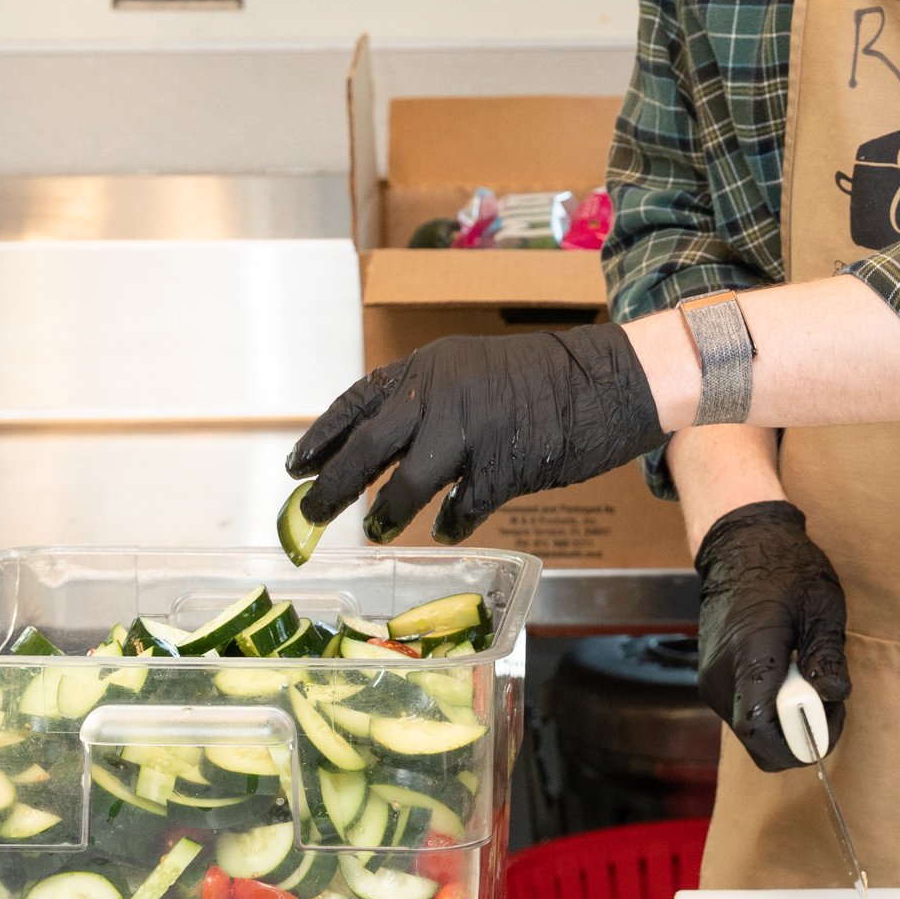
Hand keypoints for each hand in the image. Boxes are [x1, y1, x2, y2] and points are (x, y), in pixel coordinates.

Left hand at [287, 324, 667, 544]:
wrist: (605, 380)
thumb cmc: (539, 378)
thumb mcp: (469, 370)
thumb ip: (424, 402)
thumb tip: (374, 450)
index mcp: (429, 367)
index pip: (358, 402)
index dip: (323, 437)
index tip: (294, 467)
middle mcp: (442, 393)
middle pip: (368, 447)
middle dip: (334, 486)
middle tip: (309, 515)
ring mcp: (472, 431)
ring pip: (408, 484)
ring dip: (388, 514)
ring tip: (376, 531)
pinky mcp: (503, 468)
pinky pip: (461, 508)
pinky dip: (449, 523)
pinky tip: (446, 529)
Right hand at [694, 499, 849, 774]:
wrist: (739, 543)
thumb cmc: (784, 567)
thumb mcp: (820, 606)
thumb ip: (827, 656)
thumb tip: (834, 695)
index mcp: (749, 655)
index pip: (760, 730)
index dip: (798, 744)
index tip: (828, 723)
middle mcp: (720, 675)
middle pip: (756, 739)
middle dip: (798, 734)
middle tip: (827, 699)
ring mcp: (710, 678)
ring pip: (750, 728)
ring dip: (785, 721)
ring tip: (808, 678)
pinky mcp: (711, 677)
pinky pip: (743, 710)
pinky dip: (770, 707)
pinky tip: (788, 674)